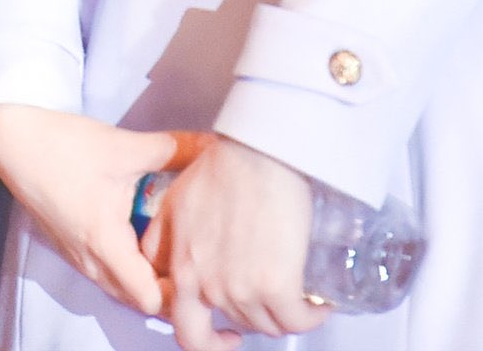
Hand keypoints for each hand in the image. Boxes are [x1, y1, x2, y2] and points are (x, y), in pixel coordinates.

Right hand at [0, 104, 209, 316]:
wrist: (15, 140)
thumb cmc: (64, 146)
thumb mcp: (124, 146)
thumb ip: (174, 148)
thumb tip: (214, 145)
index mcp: (104, 243)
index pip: (150, 298)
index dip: (181, 291)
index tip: (202, 268)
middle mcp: (90, 261)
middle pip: (139, 301)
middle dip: (172, 290)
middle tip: (200, 264)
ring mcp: (78, 258)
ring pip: (123, 289)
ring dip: (150, 280)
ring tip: (178, 253)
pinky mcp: (72, 248)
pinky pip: (109, 275)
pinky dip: (131, 269)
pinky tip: (147, 240)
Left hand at [140, 136, 327, 347]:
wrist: (258, 150)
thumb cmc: (223, 164)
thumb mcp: (175, 201)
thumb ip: (164, 237)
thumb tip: (164, 258)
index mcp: (181, 267)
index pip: (186, 330)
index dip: (207, 337)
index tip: (225, 331)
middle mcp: (205, 285)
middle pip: (233, 325)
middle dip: (252, 324)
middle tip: (266, 315)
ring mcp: (240, 289)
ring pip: (266, 325)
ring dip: (283, 316)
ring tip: (297, 297)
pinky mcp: (275, 286)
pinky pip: (296, 321)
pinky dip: (310, 318)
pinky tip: (318, 306)